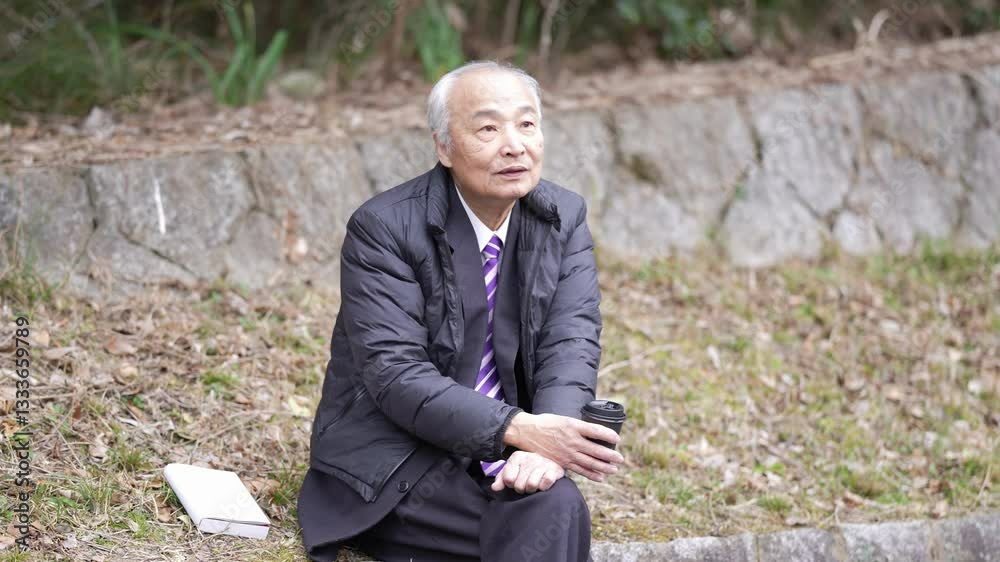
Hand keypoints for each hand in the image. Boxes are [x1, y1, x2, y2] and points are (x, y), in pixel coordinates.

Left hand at [490, 451, 563, 493]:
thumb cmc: (526, 469)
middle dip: (522, 489)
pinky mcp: (554, 469)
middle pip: (519, 485)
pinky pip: (546, 483)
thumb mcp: (512, 471)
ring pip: (532, 485)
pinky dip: (543, 487)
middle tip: (525, 484)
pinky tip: (542, 484)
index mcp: (517, 457)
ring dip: (532, 489)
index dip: (511, 484)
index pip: (508, 479)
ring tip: (533, 485)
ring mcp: (543, 463)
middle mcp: (530, 457)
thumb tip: (495, 488)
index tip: (515, 481)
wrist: (549, 461)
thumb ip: (501, 479)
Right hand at [502, 412, 623, 482]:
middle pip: (596, 449)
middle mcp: (572, 440)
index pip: (596, 431)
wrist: (527, 431)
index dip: (608, 435)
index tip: (617, 439)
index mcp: (573, 426)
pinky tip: (600, 477)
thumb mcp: (564, 419)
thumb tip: (594, 432)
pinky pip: (579, 470)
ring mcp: (567, 453)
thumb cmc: (547, 423)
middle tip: (620, 459)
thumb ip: (578, 427)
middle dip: (610, 455)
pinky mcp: (561, 462)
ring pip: (589, 462)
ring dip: (604, 467)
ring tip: (614, 469)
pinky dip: (591, 474)